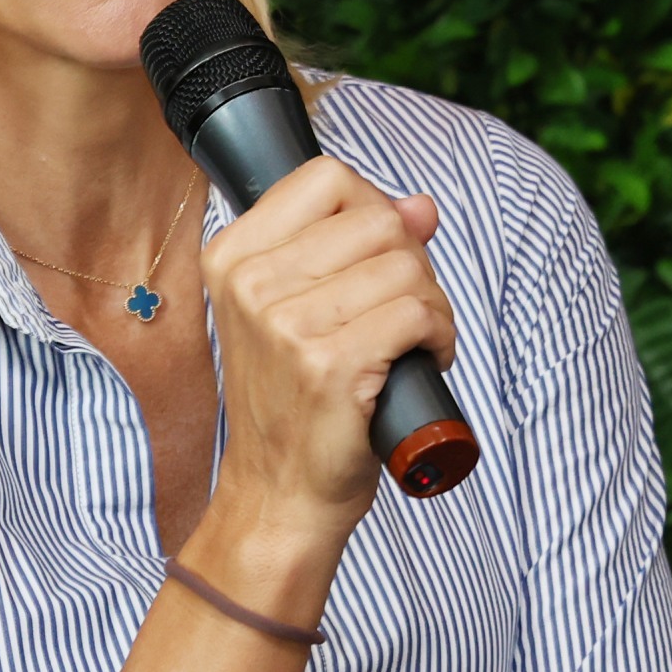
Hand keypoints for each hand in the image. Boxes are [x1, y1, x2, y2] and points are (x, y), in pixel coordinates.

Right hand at [199, 157, 452, 526]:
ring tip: (411, 341)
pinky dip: (439, 335)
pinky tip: (423, 359)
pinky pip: (418, 312)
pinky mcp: (329, 365)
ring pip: (406, 266)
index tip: (378, 257)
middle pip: (377, 221)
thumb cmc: (293, 403)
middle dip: (411, 263)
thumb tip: (421, 205)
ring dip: (432, 304)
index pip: (327, 177)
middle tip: (401, 311)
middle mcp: (250, 284)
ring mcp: (286, 325)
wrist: (277, 494)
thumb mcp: (299, 311)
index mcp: (232, 257)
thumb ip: (354, 246)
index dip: (373, 209)